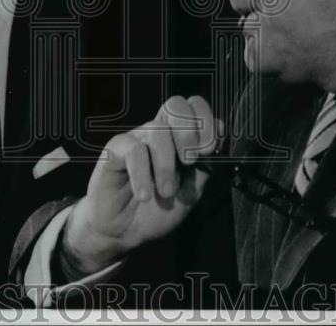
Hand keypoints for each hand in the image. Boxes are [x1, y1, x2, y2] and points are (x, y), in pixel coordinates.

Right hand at [63, 95, 222, 274]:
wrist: (125, 232)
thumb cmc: (159, 209)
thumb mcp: (192, 190)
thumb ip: (207, 166)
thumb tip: (220, 137)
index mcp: (179, 136)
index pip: (194, 107)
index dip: (206, 121)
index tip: (209, 151)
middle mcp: (158, 131)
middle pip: (175, 104)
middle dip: (188, 133)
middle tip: (189, 163)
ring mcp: (136, 137)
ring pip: (157, 130)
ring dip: (166, 165)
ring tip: (167, 191)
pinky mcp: (115, 149)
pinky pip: (134, 150)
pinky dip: (143, 176)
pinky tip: (145, 194)